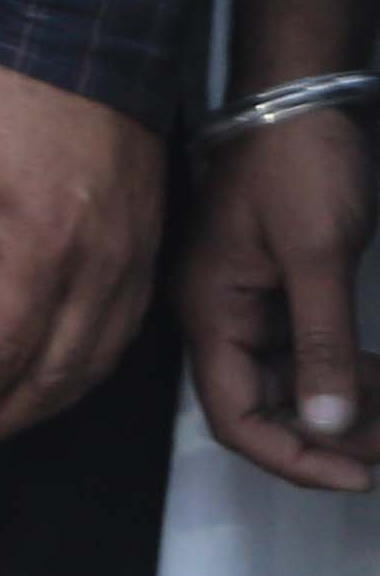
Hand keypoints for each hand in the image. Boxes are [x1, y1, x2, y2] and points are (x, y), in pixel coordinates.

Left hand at [0, 53, 166, 456]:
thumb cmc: (0, 93)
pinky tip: (49, 384)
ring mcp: (134, 263)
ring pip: (94, 364)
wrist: (89, 43)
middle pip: (53, 374)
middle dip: (0, 418)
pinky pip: (122, 336)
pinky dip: (84, 373)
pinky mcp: (150, 253)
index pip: (2, 350)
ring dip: (43, 406)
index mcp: (42, 245)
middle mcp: (100, 268)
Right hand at [180, 105, 374, 493]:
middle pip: (261, 408)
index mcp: (212, 311)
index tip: (361, 475)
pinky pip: (301, 354)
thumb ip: (321, 344)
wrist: (297, 100)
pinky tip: (378, 376)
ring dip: (341, 408)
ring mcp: (244, 304)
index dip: (295, 458)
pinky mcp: (272, 291)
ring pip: (287, 386)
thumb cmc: (298, 166)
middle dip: (328, 437)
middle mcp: (218, 316)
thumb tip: (327, 426)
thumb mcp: (318, 254)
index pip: (237, 417)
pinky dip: (341, 374)